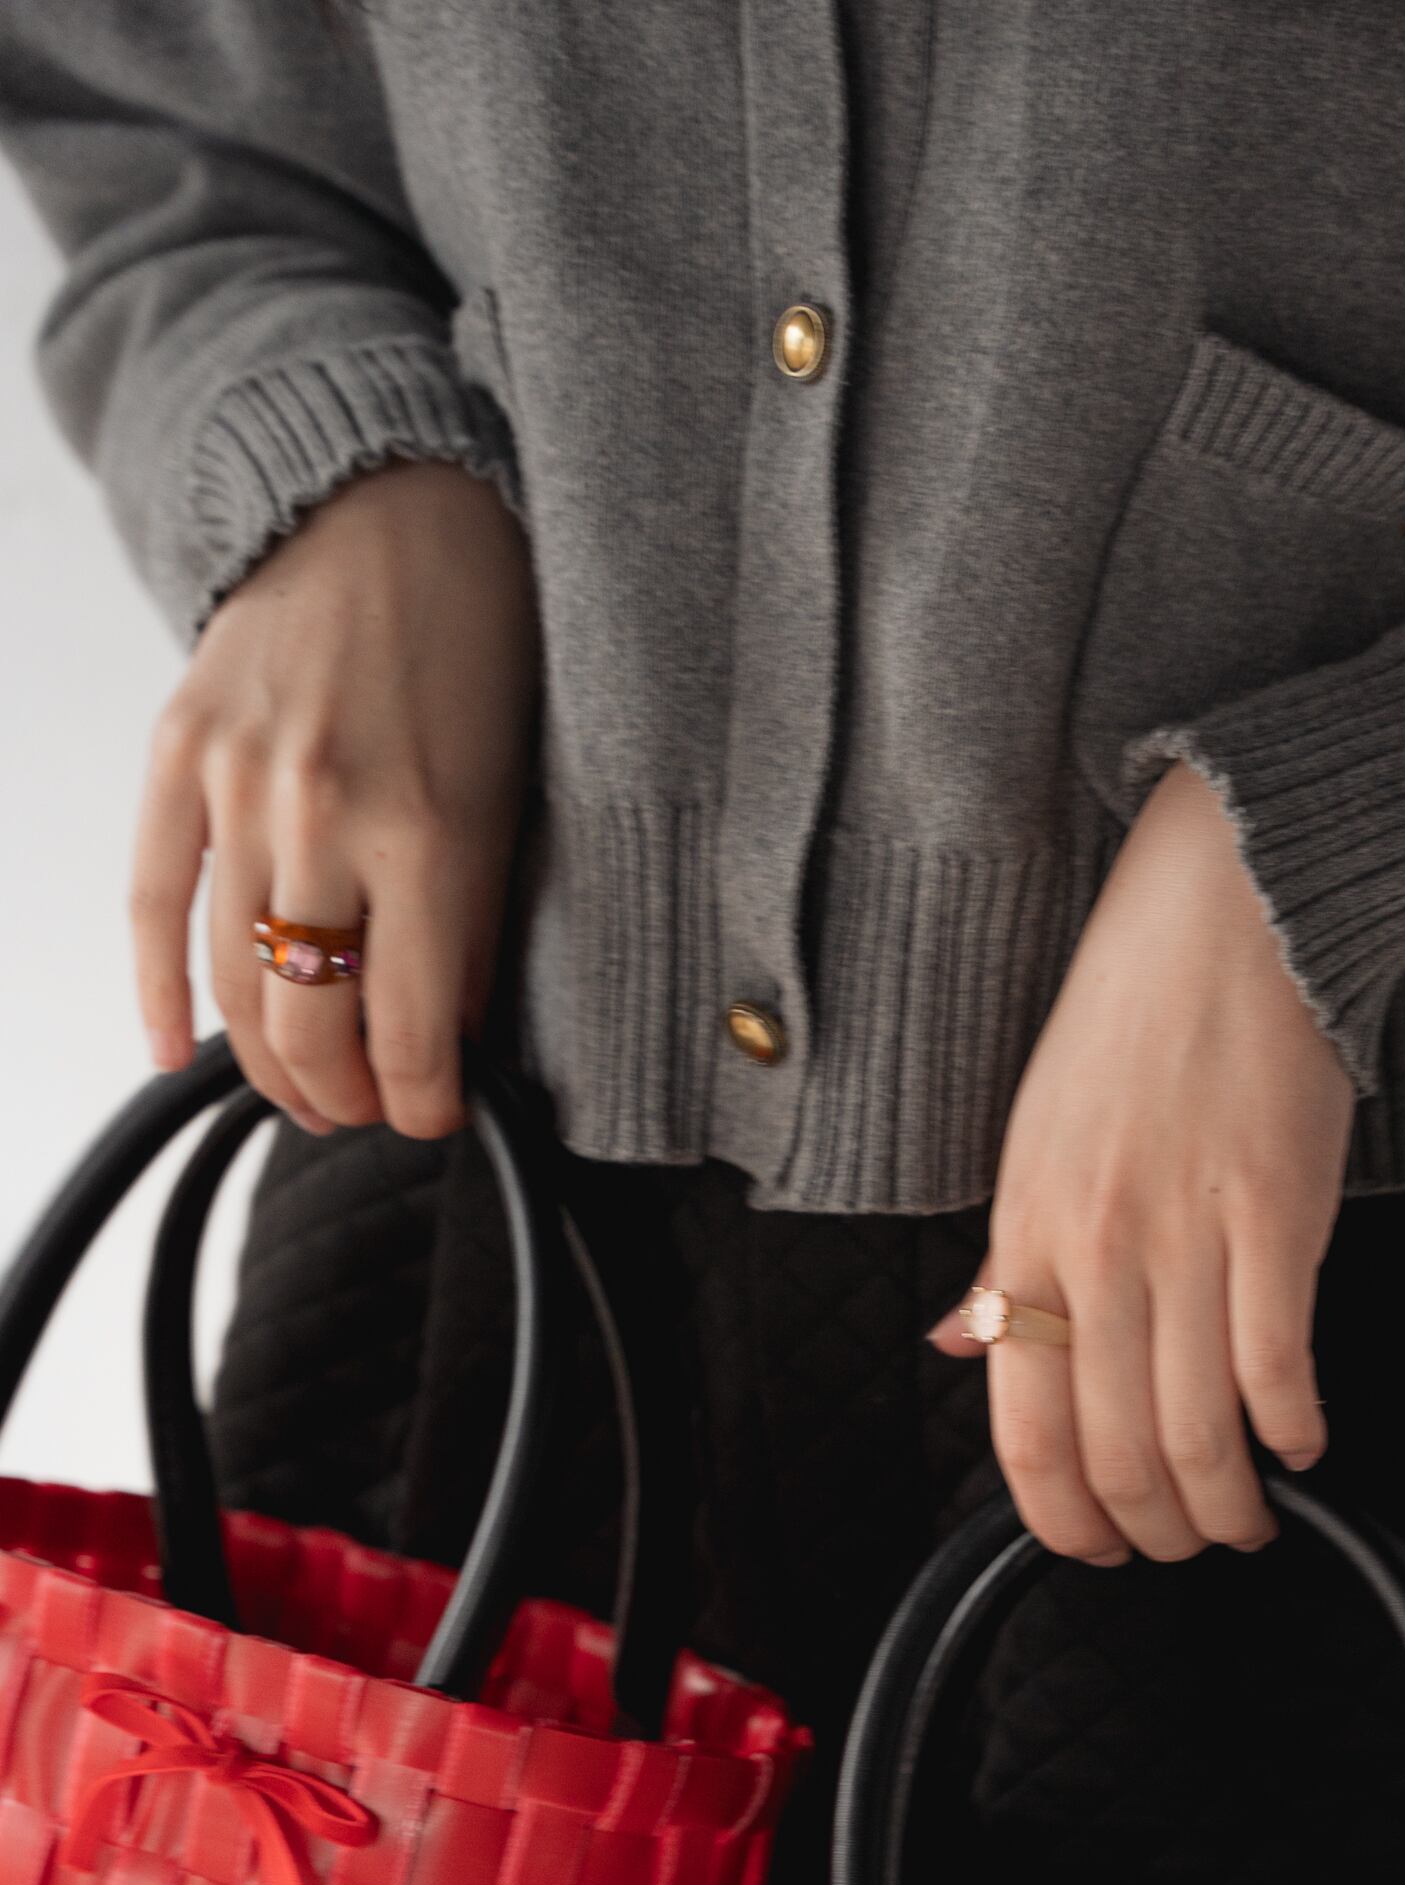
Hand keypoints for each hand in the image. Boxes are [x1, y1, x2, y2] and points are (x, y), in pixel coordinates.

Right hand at [131, 459, 539, 1136]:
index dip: (421, 1102)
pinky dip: (162, 991)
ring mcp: (239, 784)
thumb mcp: (507, 792)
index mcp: (427, 832)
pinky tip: (178, 1051)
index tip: (434, 1116)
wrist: (383, 504)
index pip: (411, 1029)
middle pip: (311, 1021)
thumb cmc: (470, 640)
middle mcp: (324, 816)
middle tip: (363, 1111)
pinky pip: (152, 900)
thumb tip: (445, 1037)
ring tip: (304, 1088)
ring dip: (268, 1060)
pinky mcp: (178, 751)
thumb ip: (473, 923)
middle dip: (341, 1095)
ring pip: (233, 979)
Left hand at [931, 758, 1356, 1561]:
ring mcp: (1188, 1233)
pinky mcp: (1277, 1214)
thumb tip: (965, 1342)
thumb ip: (1009, 1258)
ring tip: (1249, 1517)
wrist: (1229, 915)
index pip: (1025, 1428)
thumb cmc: (1135, 1020)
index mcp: (1029, 1233)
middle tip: (1186, 1544)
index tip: (1096, 1547)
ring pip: (1199, 1433)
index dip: (1062, 1516)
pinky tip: (1303, 1444)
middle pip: (1118, 1451)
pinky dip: (1294, 1430)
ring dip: (1229, 1504)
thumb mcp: (1036, 1140)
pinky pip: (1278, 1366)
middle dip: (1156, 1530)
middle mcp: (1099, 1246)